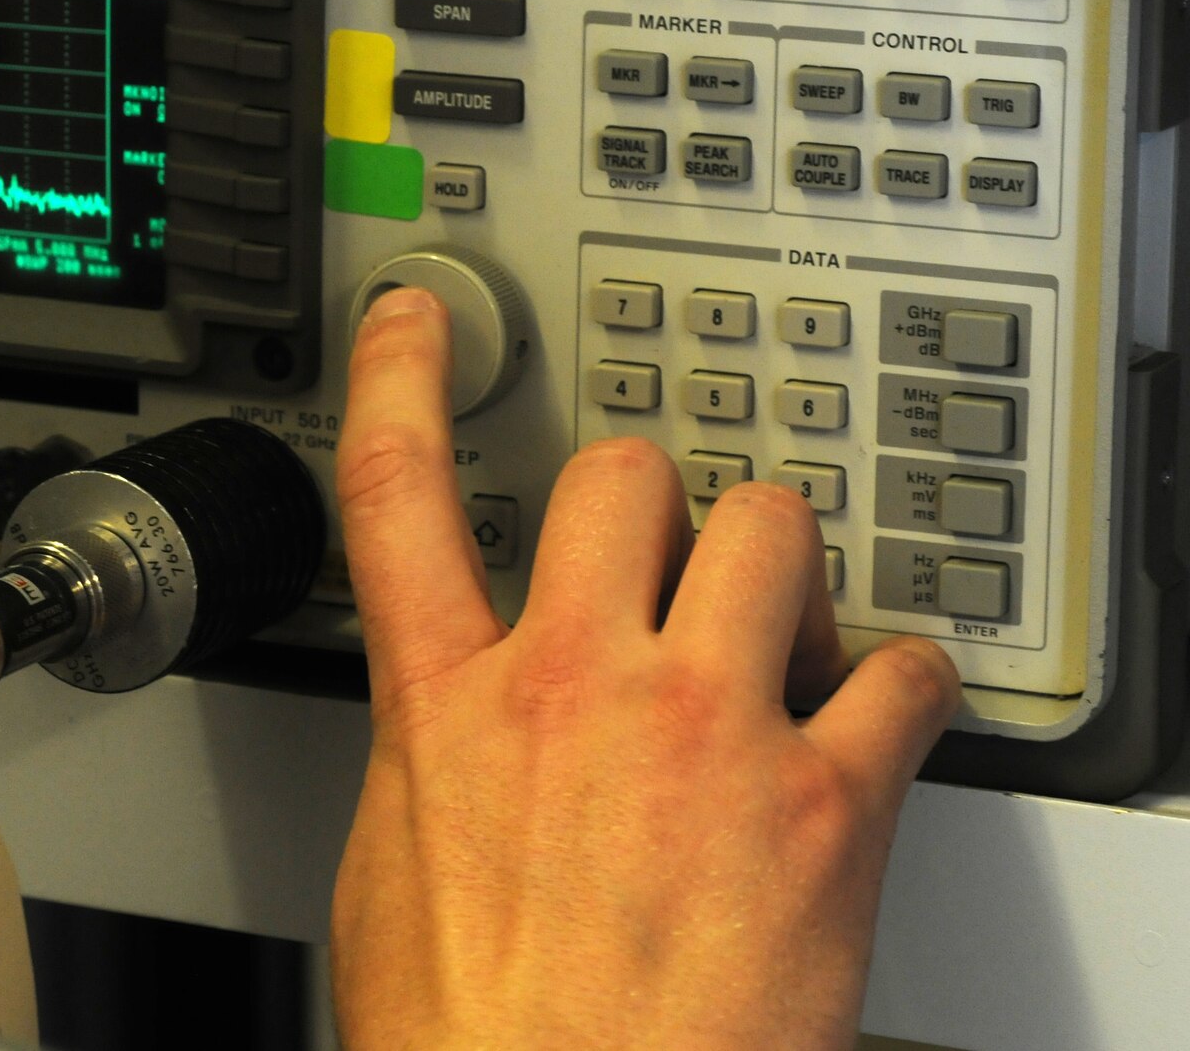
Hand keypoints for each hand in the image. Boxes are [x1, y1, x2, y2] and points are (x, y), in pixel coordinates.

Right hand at [329, 287, 960, 1049]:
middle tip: (662, 558)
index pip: (401, 491)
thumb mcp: (393, 867)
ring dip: (777, 565)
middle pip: (626, 480)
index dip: (399, 376)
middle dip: (650, 502)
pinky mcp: (825, 807)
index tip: (418, 319)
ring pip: (771, 530)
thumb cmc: (471, 1039)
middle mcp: (577, 693)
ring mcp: (707, 737)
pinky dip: (904, 682)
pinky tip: (879, 715)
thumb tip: (453, 714)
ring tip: (776, 627)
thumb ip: (431, 750)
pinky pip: (905, 674)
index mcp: (450, 709)